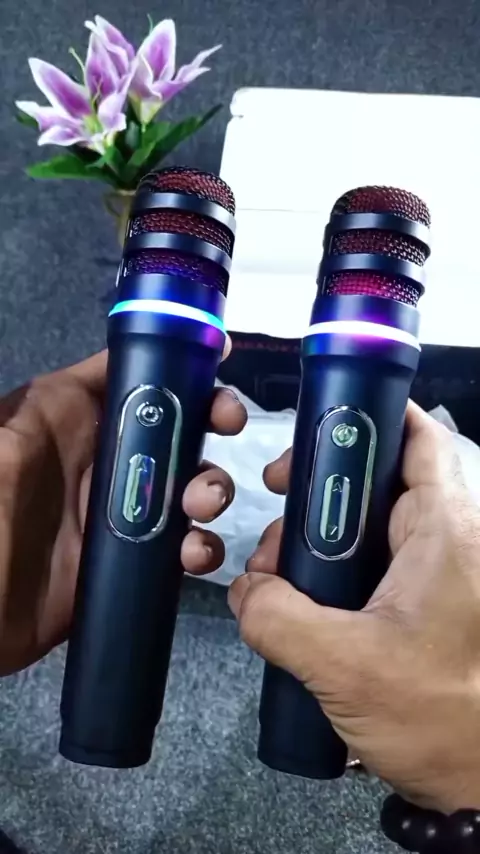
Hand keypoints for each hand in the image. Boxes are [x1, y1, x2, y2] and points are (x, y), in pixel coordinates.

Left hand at [0, 342, 245, 675]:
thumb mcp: (10, 437)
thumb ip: (57, 396)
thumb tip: (117, 354)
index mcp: (77, 422)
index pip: (141, 382)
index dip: (183, 371)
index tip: (218, 367)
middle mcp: (107, 462)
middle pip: (179, 430)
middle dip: (212, 422)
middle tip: (227, 425)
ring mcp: (126, 514)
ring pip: (192, 487)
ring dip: (211, 488)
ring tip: (199, 505)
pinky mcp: (137, 563)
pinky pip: (186, 548)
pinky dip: (202, 549)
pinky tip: (191, 555)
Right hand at [229, 402, 479, 812]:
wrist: (477, 786)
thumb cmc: (447, 722)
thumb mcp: (346, 664)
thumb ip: (279, 619)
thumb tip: (244, 593)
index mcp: (445, 533)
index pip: (420, 440)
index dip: (379, 414)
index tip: (328, 415)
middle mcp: (444, 544)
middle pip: (377, 480)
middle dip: (320, 487)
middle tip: (277, 497)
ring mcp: (430, 577)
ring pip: (364, 527)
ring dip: (315, 541)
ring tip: (275, 575)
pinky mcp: (416, 608)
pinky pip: (364, 569)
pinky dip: (328, 576)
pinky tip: (293, 602)